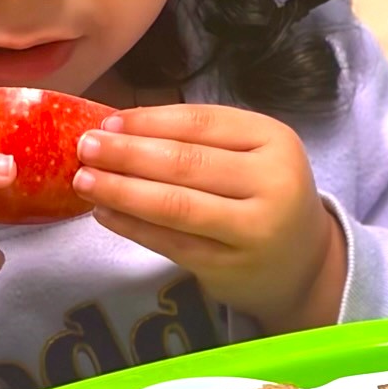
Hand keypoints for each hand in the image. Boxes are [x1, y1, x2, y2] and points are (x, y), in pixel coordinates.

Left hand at [73, 104, 346, 334]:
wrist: (303, 263)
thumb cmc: (265, 195)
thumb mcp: (251, 154)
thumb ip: (198, 139)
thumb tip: (118, 126)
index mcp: (275, 139)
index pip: (201, 123)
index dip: (148, 121)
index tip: (107, 121)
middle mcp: (272, 182)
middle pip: (185, 163)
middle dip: (126, 154)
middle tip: (84, 148)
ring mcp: (254, 228)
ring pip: (175, 205)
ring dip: (121, 191)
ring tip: (84, 180)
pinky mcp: (231, 266)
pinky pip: (171, 243)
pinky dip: (132, 227)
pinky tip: (105, 213)